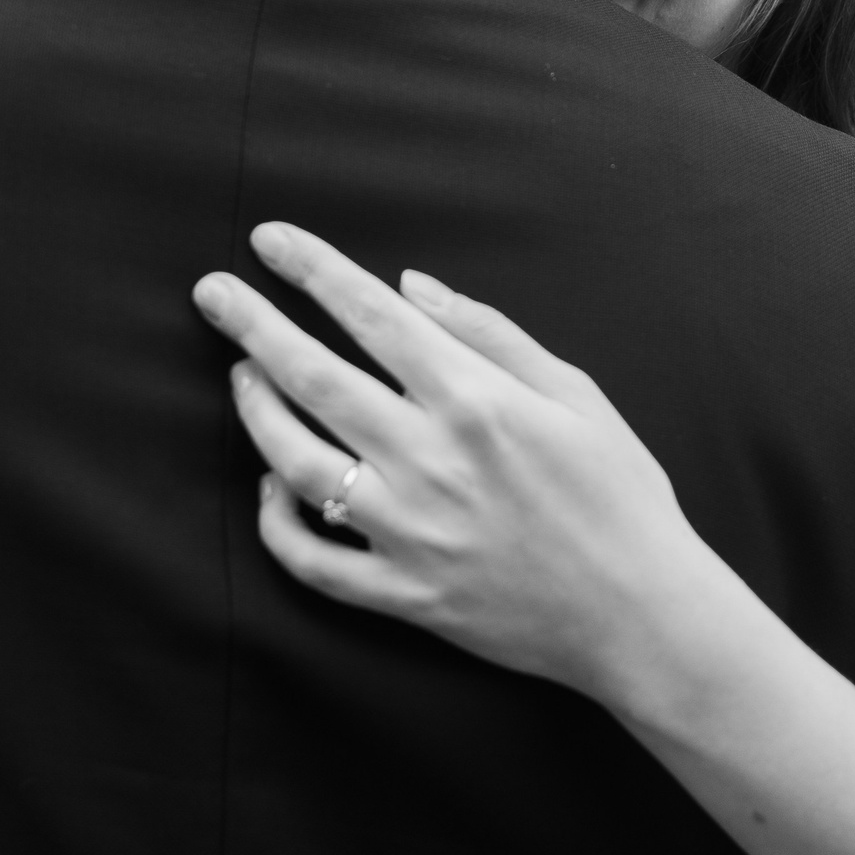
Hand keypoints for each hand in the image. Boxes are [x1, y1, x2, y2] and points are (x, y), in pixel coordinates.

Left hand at [191, 223, 728, 703]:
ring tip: (241, 375)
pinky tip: (271, 484)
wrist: (642, 616)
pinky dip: (277, 520)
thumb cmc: (619, 494)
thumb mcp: (575, 392)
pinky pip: (311, 559)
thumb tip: (412, 287)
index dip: (312, 269)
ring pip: (294, 461)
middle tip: (212, 292)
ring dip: (256, 410)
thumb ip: (490, 333)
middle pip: (312, 377)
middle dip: (252, 325)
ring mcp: (409, 532)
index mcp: (475, 399)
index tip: (268, 239)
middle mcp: (430, 459)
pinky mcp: (402, 594)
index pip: (369, 315)